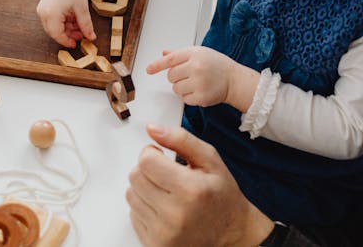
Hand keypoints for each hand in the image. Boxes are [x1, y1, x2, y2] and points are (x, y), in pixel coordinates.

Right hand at [36, 0, 96, 47]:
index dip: (67, 41)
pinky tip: (73, 18)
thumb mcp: (82, 9)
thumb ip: (86, 25)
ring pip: (53, 26)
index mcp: (51, 13)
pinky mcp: (44, 5)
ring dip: (66, 28)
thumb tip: (91, 37)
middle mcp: (43, 12)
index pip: (57, 35)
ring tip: (79, 24)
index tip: (76, 44)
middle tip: (81, 35)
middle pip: (54, 31)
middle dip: (68, 34)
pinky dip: (62, 21)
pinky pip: (52, 19)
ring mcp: (42, 8)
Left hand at [127, 124, 275, 246]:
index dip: (152, 153)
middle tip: (167, 175)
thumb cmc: (222, 196)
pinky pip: (133, 214)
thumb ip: (181, 139)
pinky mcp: (154, 245)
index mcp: (191, 190)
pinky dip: (145, 207)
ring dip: (145, 189)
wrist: (231, 234)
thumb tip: (152, 129)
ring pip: (131, 194)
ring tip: (167, 192)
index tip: (162, 156)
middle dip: (148, 169)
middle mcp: (175, 215)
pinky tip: (164, 208)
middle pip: (135, 176)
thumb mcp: (210, 160)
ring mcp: (163, 234)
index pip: (145, 161)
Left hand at [146, 46, 239, 106]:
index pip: (170, 59)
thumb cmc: (217, 65)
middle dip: (176, 77)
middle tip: (189, 75)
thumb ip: (180, 54)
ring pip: (176, 89)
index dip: (157, 65)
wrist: (234, 80)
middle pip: (171, 76)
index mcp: (194, 53)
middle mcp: (196, 67)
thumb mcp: (200, 53)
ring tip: (195, 83)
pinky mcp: (201, 97)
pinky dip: (189, 97)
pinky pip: (184, 99)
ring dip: (182, 88)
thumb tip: (164, 54)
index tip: (149, 70)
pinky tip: (199, 91)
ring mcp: (199, 83)